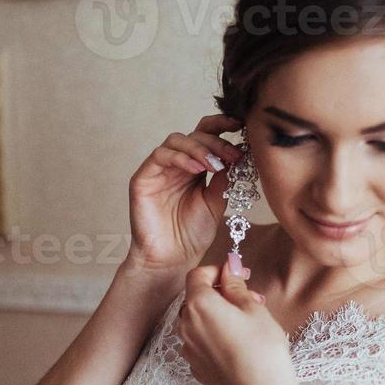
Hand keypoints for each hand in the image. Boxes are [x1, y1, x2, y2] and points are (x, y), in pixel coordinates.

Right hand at [126, 114, 245, 276]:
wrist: (172, 260)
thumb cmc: (192, 234)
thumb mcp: (217, 201)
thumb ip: (224, 177)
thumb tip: (239, 152)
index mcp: (195, 166)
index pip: (206, 135)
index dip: (222, 125)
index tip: (241, 124)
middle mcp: (177, 164)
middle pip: (194, 134)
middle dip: (216, 141)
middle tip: (233, 155)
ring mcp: (159, 169)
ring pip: (176, 140)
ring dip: (198, 148)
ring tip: (215, 164)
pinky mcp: (143, 178)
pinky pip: (160, 156)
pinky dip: (180, 158)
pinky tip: (197, 169)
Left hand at [175, 263, 294, 384]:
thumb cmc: (262, 351)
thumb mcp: (254, 309)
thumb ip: (236, 285)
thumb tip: (229, 268)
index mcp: (198, 306)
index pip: (197, 275)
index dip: (217, 270)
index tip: (236, 274)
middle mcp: (186, 326)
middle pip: (196, 298)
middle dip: (221, 293)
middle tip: (250, 299)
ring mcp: (188, 349)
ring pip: (198, 321)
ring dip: (218, 315)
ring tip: (248, 322)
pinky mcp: (196, 367)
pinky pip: (201, 342)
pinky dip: (215, 335)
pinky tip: (239, 343)